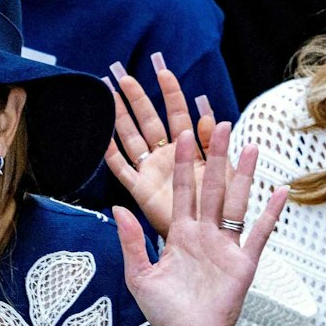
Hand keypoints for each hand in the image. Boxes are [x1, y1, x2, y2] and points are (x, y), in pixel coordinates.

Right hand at [102, 53, 219, 235]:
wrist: (208, 254)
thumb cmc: (220, 217)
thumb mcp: (225, 177)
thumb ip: (217, 148)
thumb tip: (211, 118)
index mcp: (192, 152)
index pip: (179, 115)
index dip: (170, 93)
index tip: (162, 71)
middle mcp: (169, 159)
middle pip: (150, 122)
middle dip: (137, 99)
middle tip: (123, 75)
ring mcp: (153, 174)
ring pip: (132, 139)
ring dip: (119, 117)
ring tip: (108, 94)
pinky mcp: (141, 193)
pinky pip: (122, 170)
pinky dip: (110, 154)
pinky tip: (100, 136)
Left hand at [116, 128, 285, 325]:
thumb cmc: (164, 312)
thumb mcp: (139, 274)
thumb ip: (132, 241)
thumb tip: (118, 208)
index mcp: (178, 235)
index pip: (182, 192)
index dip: (184, 164)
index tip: (183, 135)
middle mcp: (204, 235)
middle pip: (211, 188)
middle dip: (215, 157)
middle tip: (221, 125)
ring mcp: (226, 247)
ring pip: (236, 203)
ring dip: (244, 175)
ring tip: (250, 146)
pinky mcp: (244, 263)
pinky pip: (260, 233)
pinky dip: (271, 213)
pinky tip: (279, 190)